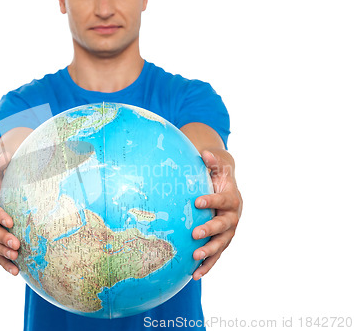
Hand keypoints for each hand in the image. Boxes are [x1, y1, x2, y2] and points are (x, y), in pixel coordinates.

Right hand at [0, 151, 20, 274]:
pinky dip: (4, 262)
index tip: (11, 221)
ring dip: (2, 253)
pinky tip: (16, 271)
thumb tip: (5, 156)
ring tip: (16, 258)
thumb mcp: (1, 160)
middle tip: (16, 243)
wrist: (0, 180)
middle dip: (1, 237)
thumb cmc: (3, 170)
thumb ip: (1, 160)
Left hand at [191, 149, 242, 279]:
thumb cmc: (217, 176)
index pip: (223, 200)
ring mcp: (229, 231)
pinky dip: (207, 265)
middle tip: (195, 233)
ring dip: (209, 252)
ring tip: (195, 258)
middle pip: (224, 225)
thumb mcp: (217, 166)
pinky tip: (195, 274)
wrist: (225, 187)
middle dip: (210, 230)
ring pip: (222, 244)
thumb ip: (212, 162)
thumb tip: (205, 154)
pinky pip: (216, 255)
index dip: (212, 201)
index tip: (197, 202)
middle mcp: (233, 216)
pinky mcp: (222, 241)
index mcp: (232, 198)